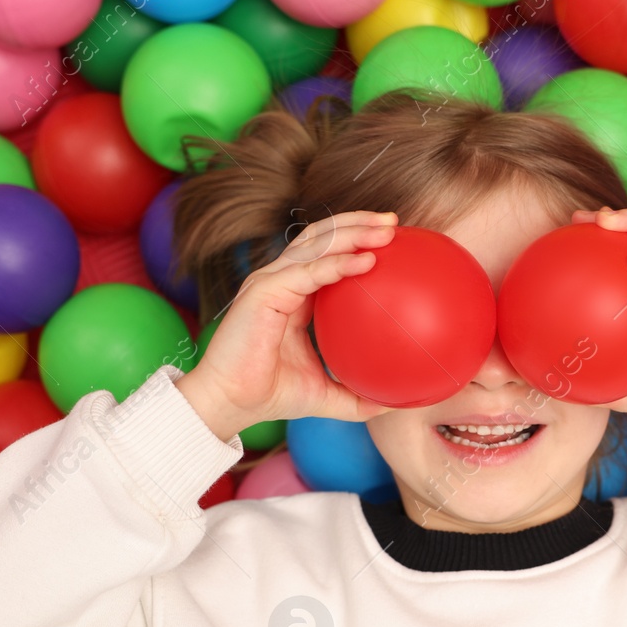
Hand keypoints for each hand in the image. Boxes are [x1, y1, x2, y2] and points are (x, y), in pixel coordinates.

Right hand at [176, 211, 397, 440]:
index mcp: (294, 294)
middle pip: (321, 236)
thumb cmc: (271, 395)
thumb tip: (396, 404)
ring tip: (387, 229)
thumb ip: (358, 394)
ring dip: (352, 232)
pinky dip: (337, 263)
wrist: (231, 404)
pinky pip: (307, 271)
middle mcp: (280, 279)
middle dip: (358, 222)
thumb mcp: (326, 394)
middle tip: (394, 222)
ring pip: (315, 243)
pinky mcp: (263, 291)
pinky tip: (367, 261)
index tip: (392, 236)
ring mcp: (269, 281)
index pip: (325, 252)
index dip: (355, 238)